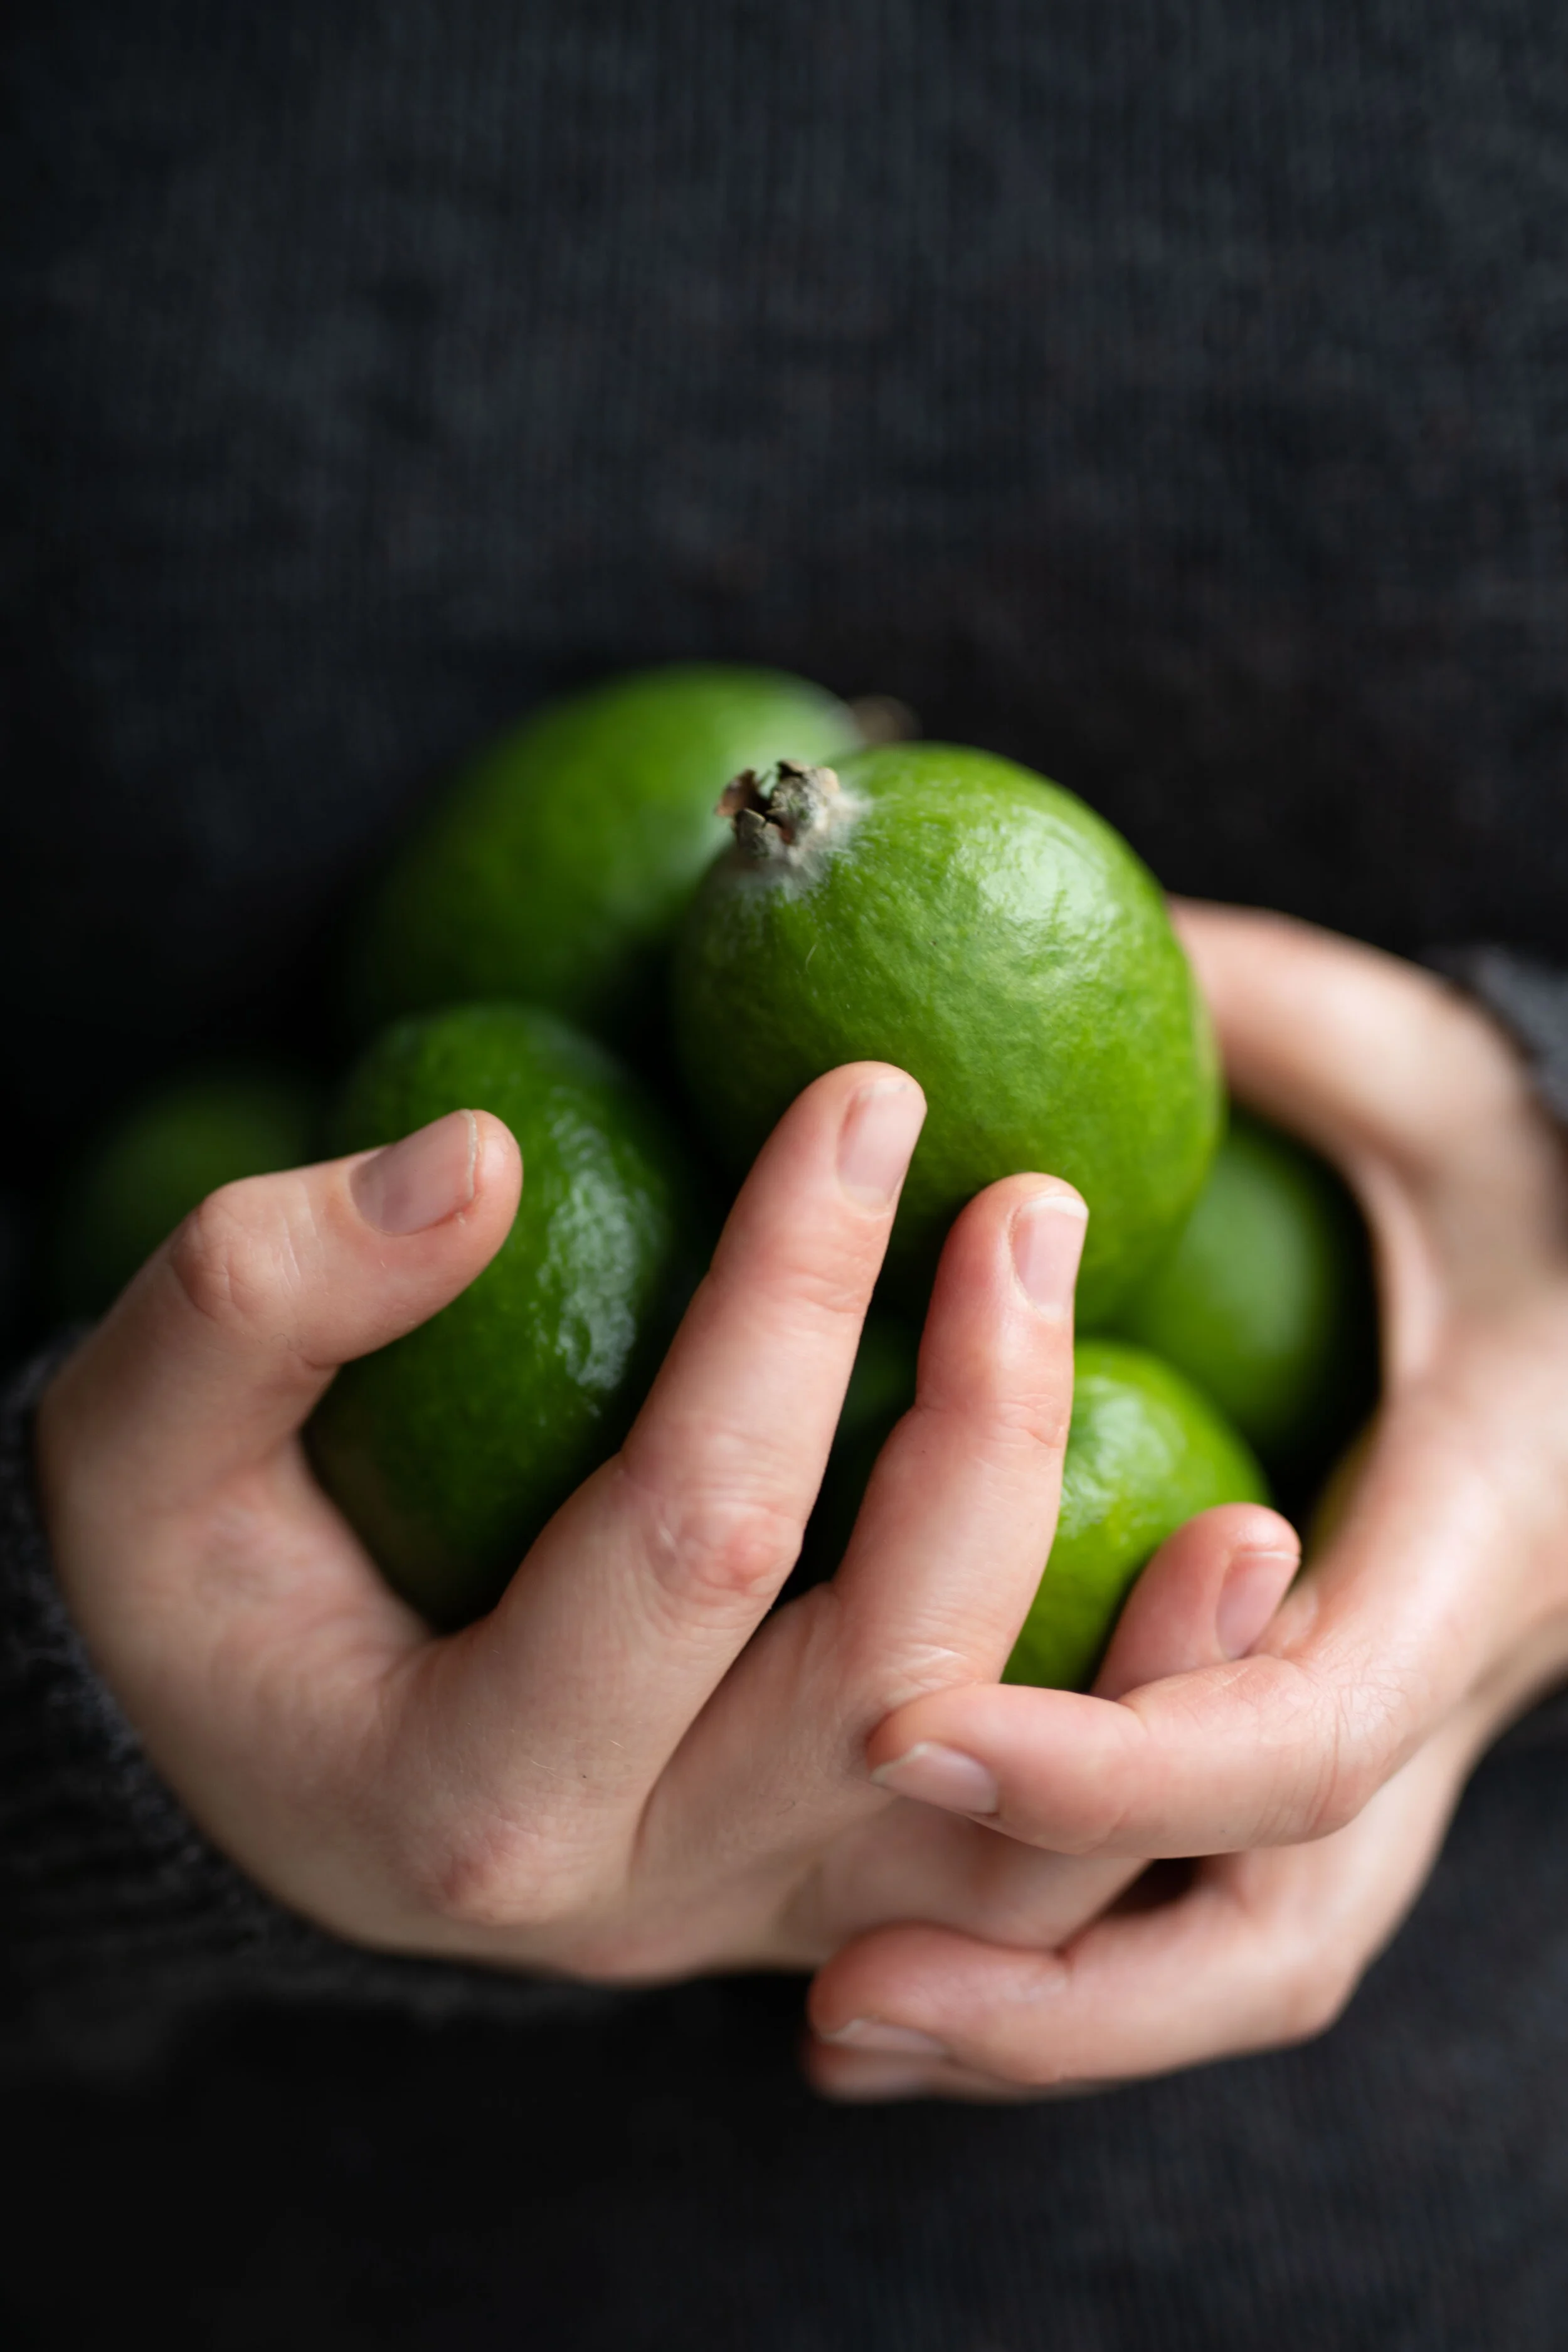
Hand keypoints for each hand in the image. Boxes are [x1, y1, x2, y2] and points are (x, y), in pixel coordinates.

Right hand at [41, 1058, 1269, 1983]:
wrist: (227, 1749)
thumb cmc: (181, 1581)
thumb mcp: (137, 1437)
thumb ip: (255, 1297)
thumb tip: (473, 1159)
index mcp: (471, 1791)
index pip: (692, 1531)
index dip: (792, 1300)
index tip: (866, 1092)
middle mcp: (637, 1892)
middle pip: (890, 1677)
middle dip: (988, 1422)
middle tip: (1034, 1200)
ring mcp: (747, 1920)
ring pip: (1003, 1838)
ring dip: (1137, 1663)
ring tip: (1254, 1493)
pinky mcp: (816, 1898)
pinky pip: (1018, 1872)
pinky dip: (1133, 1755)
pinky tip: (1217, 1597)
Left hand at [808, 906, 1567, 2100]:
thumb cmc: (1540, 1161)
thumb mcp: (1425, 1076)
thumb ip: (1259, 1010)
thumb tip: (1047, 917)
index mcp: (1482, 1539)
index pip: (1300, 1733)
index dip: (1108, 1761)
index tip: (901, 1724)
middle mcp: (1439, 1681)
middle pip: (1276, 1932)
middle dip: (1061, 1998)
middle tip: (834, 2008)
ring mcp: (1388, 1736)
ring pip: (1246, 1957)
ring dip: (1051, 2020)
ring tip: (838, 2032)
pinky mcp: (1329, 1742)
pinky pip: (1212, 1898)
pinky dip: (1075, 1954)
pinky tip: (896, 1951)